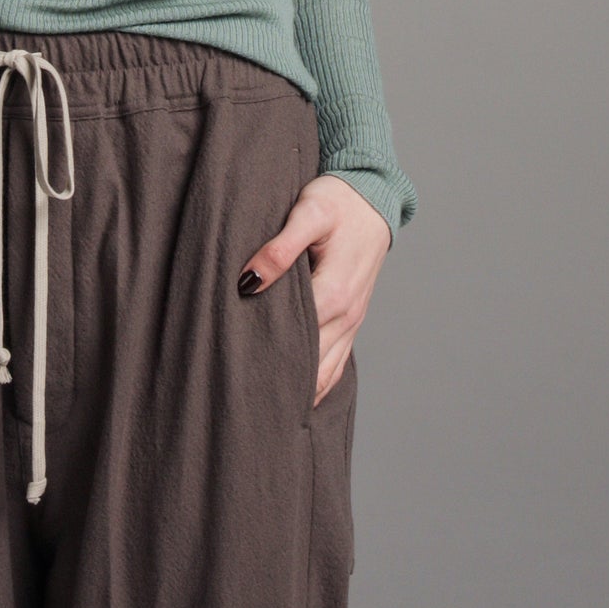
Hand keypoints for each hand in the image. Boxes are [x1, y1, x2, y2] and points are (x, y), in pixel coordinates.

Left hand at [238, 173, 390, 407]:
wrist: (373, 195)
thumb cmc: (337, 201)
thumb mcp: (307, 214)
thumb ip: (279, 248)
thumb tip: (248, 281)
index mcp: (333, 293)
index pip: (296, 341)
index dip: (266, 359)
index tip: (235, 378)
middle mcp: (347, 315)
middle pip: (312, 364)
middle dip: (281, 384)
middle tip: (243, 406)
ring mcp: (353, 320)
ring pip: (327, 371)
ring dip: (301, 390)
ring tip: (266, 412)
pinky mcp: (352, 318)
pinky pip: (338, 361)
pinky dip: (319, 381)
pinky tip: (298, 396)